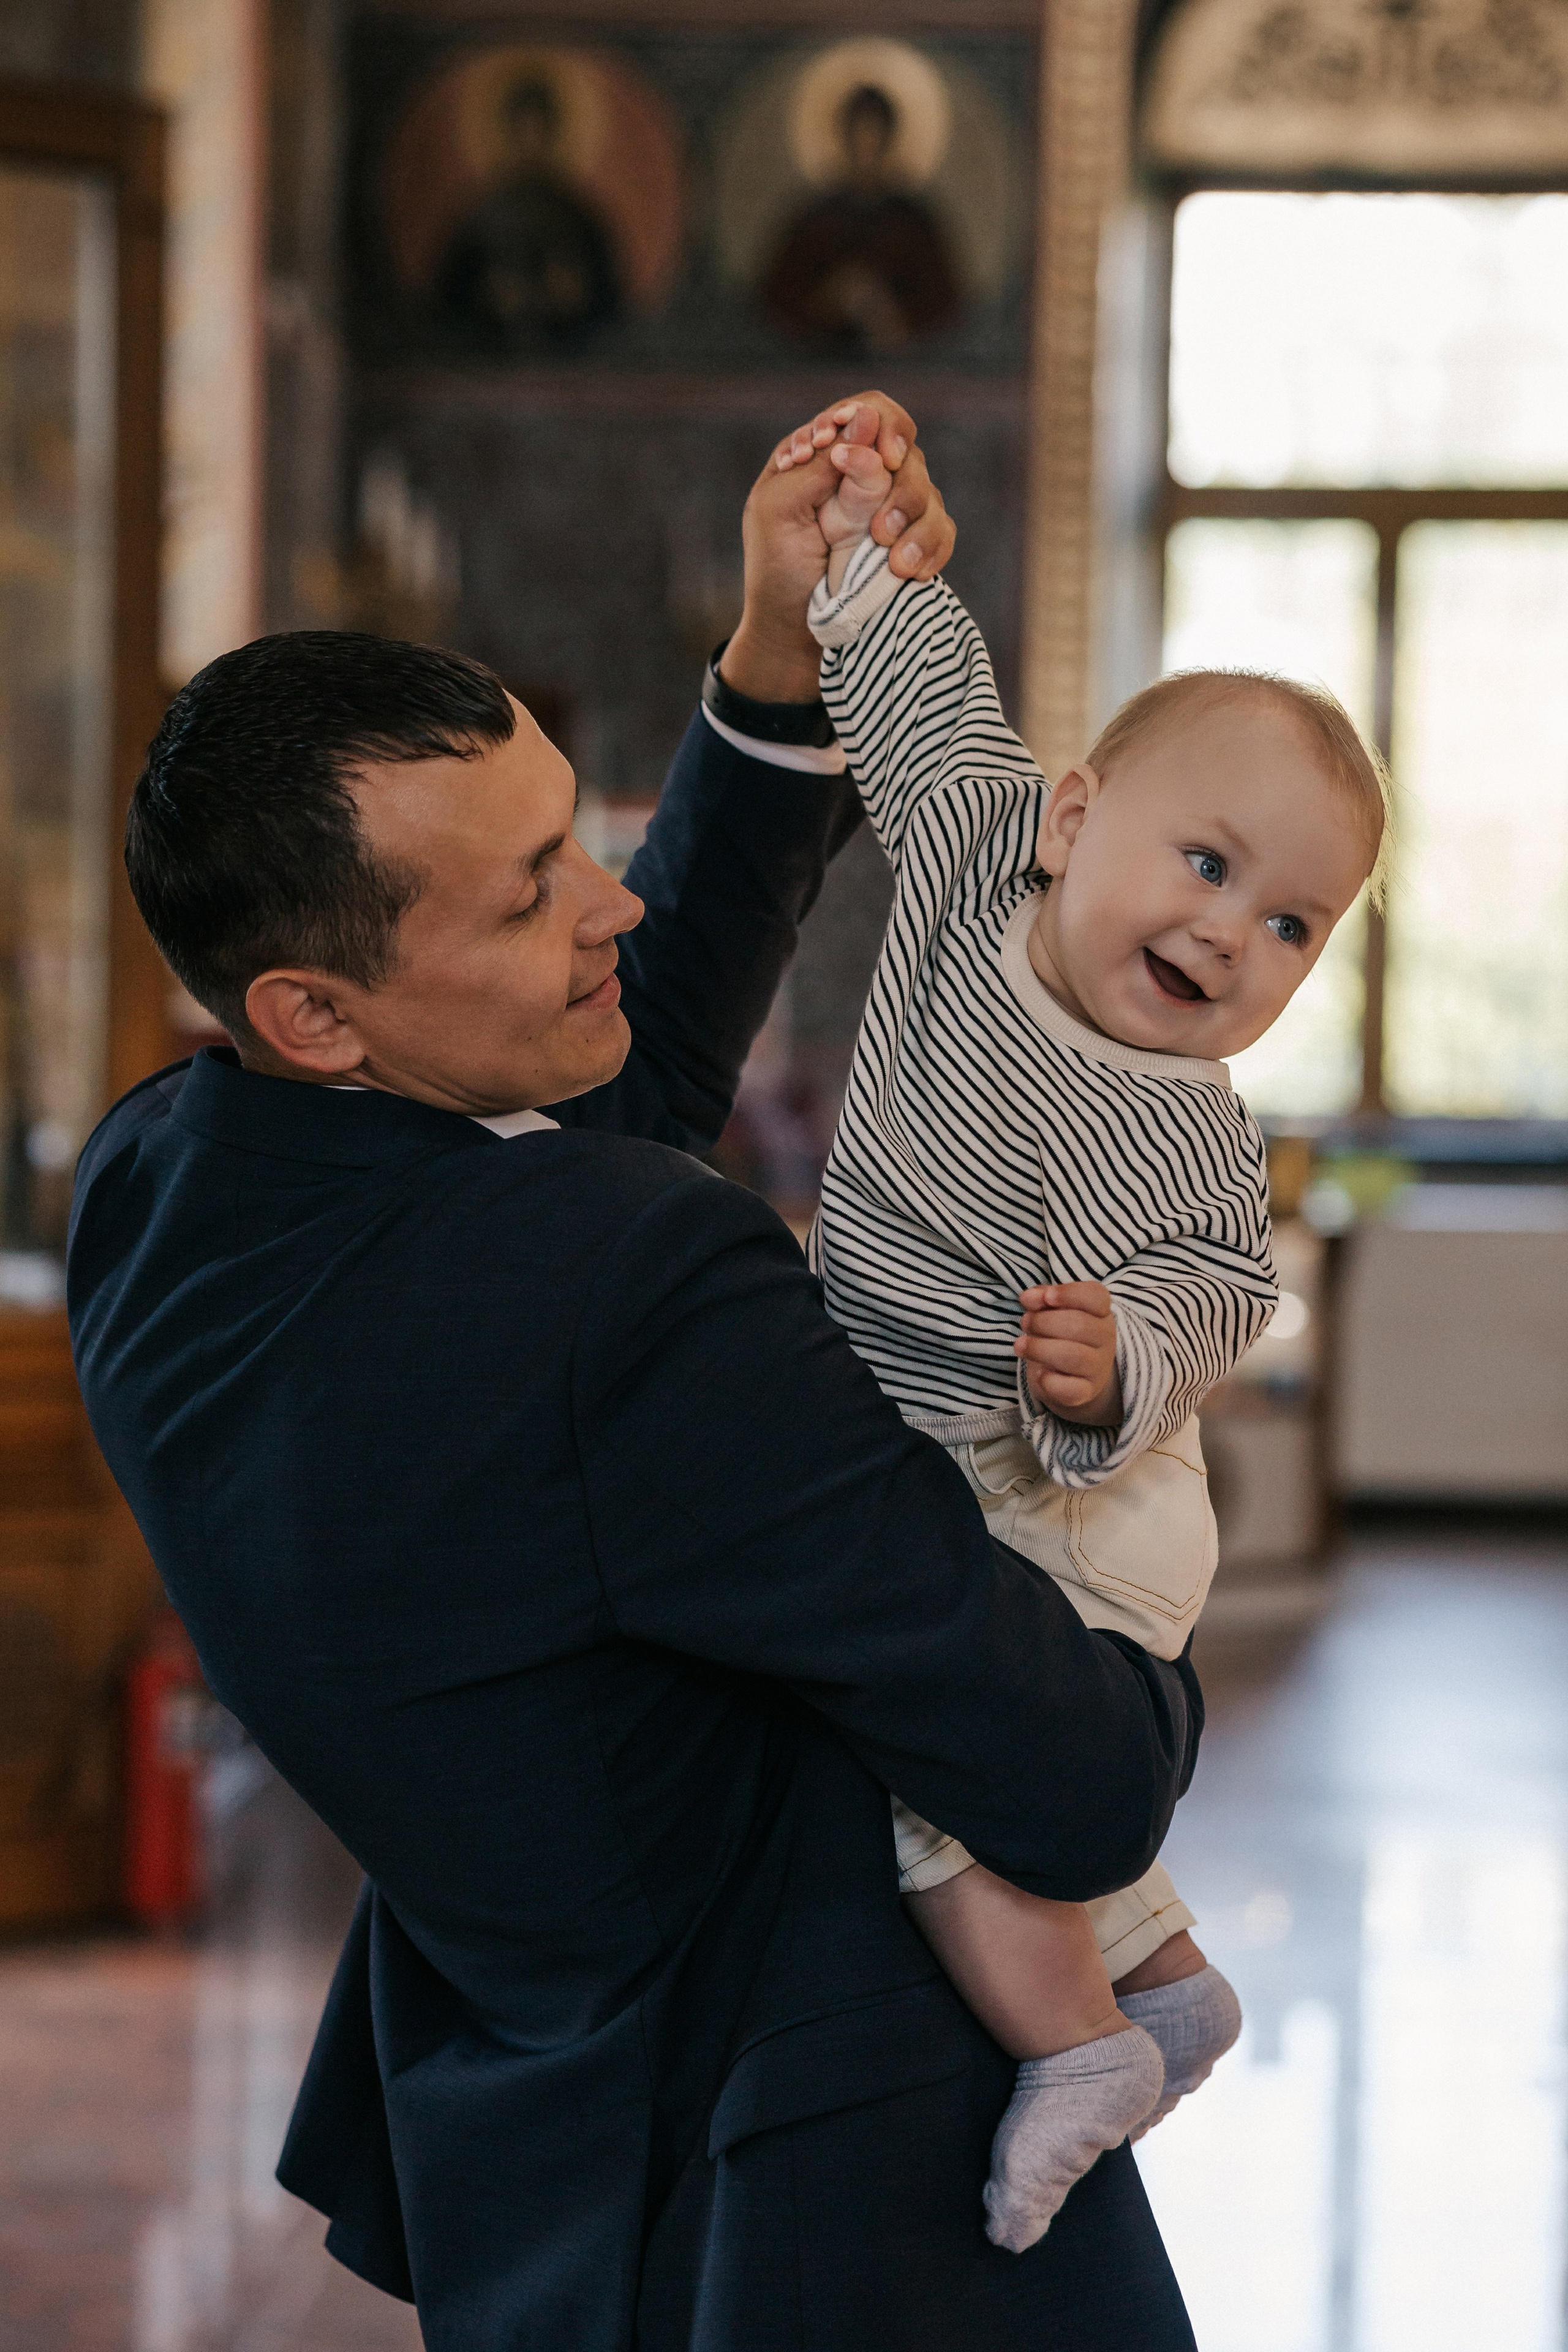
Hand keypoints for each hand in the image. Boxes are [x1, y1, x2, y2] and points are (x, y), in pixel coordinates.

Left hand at [772, 394, 953, 581]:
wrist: (793, 627)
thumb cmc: (776, 564)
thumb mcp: (780, 508)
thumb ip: (821, 463)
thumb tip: (866, 416)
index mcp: (828, 452)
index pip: (871, 410)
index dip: (882, 425)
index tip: (876, 459)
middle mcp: (864, 472)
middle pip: (907, 450)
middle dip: (899, 489)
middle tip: (879, 531)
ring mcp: (890, 506)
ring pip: (927, 492)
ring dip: (915, 525)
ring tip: (893, 562)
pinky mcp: (911, 540)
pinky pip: (941, 529)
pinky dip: (931, 549)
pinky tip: (910, 572)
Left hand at [1015, 1282, 1121, 1425]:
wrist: (1073, 1376)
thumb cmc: (1061, 1334)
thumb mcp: (1053, 1310)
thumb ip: (1041, 1298)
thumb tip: (1029, 1297)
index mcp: (1101, 1312)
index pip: (1096, 1297)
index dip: (1069, 1294)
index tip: (1046, 1297)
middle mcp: (1106, 1338)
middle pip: (1080, 1326)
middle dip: (1043, 1322)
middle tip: (1025, 1323)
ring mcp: (1098, 1367)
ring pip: (1073, 1356)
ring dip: (1038, 1348)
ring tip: (1020, 1345)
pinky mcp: (1085, 1392)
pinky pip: (1069, 1388)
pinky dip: (1047, 1380)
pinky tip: (1038, 1373)